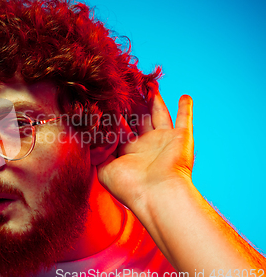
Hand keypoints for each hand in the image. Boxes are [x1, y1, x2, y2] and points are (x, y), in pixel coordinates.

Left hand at [96, 89, 193, 210]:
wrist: (158, 194)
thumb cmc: (130, 186)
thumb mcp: (104, 169)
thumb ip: (97, 152)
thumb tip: (89, 138)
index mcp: (128, 152)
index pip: (120, 127)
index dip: (113, 114)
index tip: (106, 98)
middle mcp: (146, 145)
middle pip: (138, 117)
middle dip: (133, 102)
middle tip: (126, 84)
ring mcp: (164, 140)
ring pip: (158, 113)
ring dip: (155, 99)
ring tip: (149, 83)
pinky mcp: (181, 138)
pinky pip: (185, 119)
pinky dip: (186, 109)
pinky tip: (185, 97)